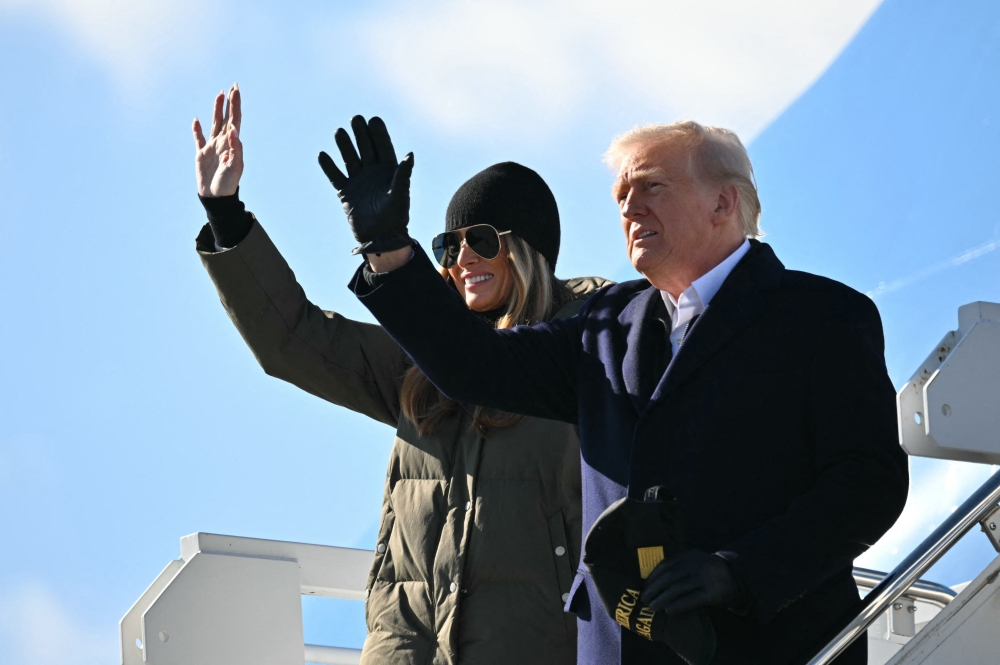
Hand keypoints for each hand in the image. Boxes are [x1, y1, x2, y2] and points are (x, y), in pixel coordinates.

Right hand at [193, 84, 242, 196]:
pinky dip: (197, 130)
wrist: (216, 197)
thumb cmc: (228, 184)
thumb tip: (233, 130)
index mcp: (232, 144)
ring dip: (216, 110)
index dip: (235, 105)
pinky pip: (199, 139)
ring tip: (218, 94)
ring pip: (214, 124)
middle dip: (229, 103)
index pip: (235, 120)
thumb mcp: (234, 167)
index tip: (236, 90)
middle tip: (232, 86)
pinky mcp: (201, 154)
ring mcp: (212, 147)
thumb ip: (235, 148)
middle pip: (226, 118)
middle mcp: (223, 142)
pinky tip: (196, 120)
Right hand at [318, 116, 413, 254]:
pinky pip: (335, 176)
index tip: (374, 120)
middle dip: (361, 134)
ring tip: (340, 132)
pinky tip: (323, 155)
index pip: (383, 148)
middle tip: (356, 118)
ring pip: (350, 159)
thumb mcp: (400, 195)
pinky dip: (329, 167)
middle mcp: (373, 174)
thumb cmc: (395, 218)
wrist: (380, 238)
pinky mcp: (346, 193)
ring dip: (345, 146)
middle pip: (366, 149)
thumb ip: (403, 175)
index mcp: (388, 172)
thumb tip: (409, 155)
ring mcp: (359, 182)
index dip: (378, 134)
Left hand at [640, 550, 744, 614]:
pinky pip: (692, 599)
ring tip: (653, 607)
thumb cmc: (709, 575)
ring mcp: (706, 577)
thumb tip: (651, 582)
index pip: (666, 564)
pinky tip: (669, 611)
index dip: (653, 577)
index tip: (645, 588)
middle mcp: (698, 563)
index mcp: (691, 555)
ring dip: (663, 598)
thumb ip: (679, 568)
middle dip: (655, 588)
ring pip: (679, 588)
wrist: (739, 581)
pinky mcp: (713, 592)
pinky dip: (678, 605)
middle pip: (670, 576)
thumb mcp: (696, 564)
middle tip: (645, 599)